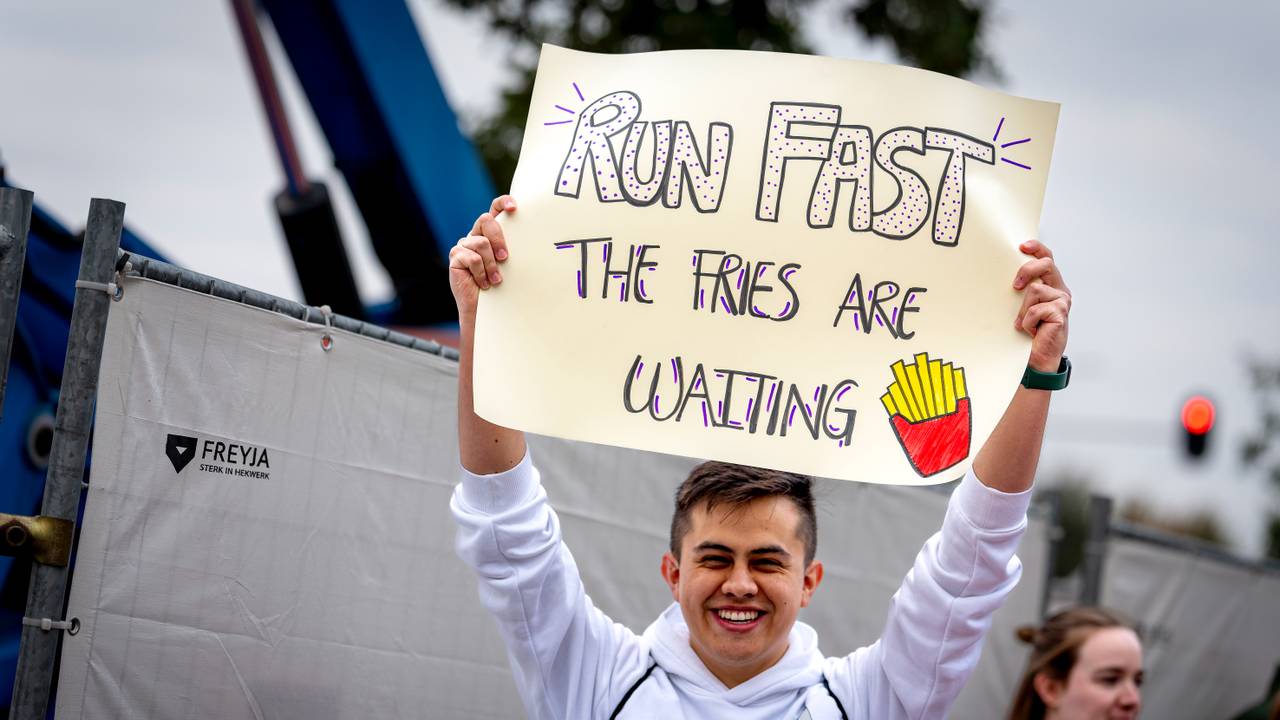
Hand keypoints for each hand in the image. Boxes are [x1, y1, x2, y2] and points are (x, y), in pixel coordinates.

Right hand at [449, 195, 515, 316]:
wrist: (484, 309)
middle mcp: (475, 236)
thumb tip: (535, 237)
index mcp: (490, 233)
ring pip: (481, 243)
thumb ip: (513, 249)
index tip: (514, 207)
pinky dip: (481, 273)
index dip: (502, 203)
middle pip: (486, 220)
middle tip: (505, 259)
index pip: (494, 210)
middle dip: (499, 239)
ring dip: (491, 264)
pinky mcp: (455, 257)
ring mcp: (463, 246)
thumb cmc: (501, 287)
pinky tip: (484, 284)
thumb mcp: (510, 265)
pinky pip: (472, 258)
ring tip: (496, 280)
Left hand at [1012, 240, 1069, 371]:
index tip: (1022, 246)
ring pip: (1035, 290)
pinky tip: (1031, 331)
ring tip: (1024, 324)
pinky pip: (1035, 310)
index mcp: (1050, 284)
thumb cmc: (1026, 332)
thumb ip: (1020, 289)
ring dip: (1023, 310)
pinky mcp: (1060, 313)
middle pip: (1046, 264)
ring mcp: (1062, 301)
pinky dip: (1026, 322)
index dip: (1037, 248)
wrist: (1035, 359)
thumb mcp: (1020, 306)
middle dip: (1027, 270)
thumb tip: (1000, 272)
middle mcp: (1059, 290)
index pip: (1047, 258)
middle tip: (1015, 286)